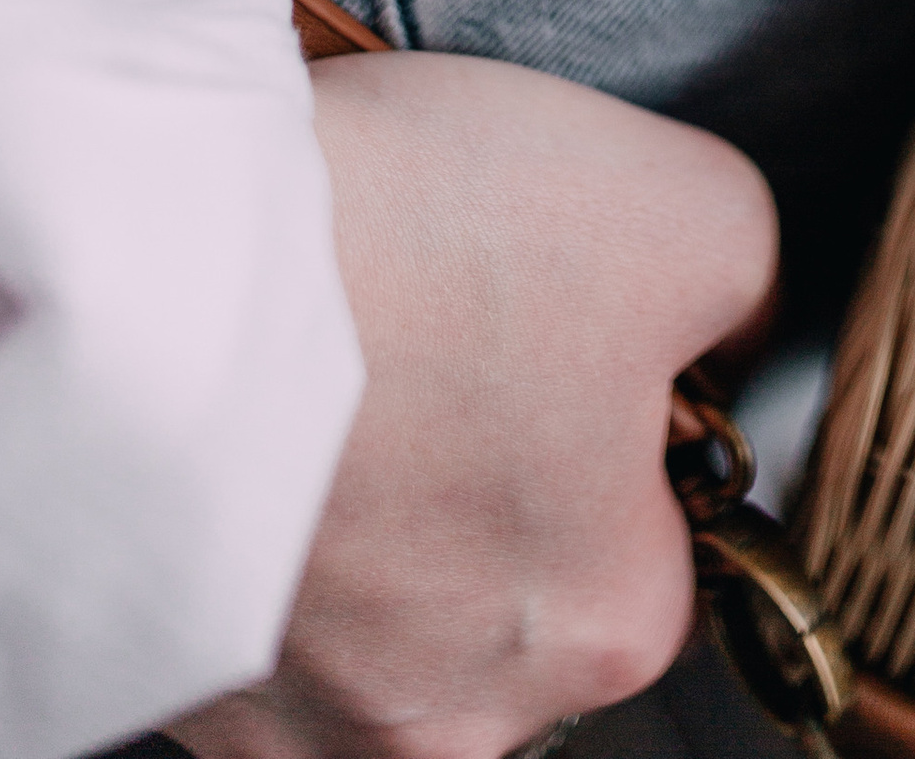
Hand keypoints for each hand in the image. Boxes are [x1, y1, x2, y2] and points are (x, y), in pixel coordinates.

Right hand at [169, 49, 779, 758]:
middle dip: (490, 464)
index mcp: (610, 627)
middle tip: (438, 326)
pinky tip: (256, 412)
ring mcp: (305, 720)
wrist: (167, 262)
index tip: (555, 318)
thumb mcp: (693, 206)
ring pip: (382, 602)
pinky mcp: (180, 678)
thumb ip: (747, 291)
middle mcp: (459, 719)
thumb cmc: (427, 245)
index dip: (614, 407)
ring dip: (371, 500)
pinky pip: (262, 602)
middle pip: (512, 581)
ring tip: (342, 360)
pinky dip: (265, 518)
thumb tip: (733, 329)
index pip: (657, 531)